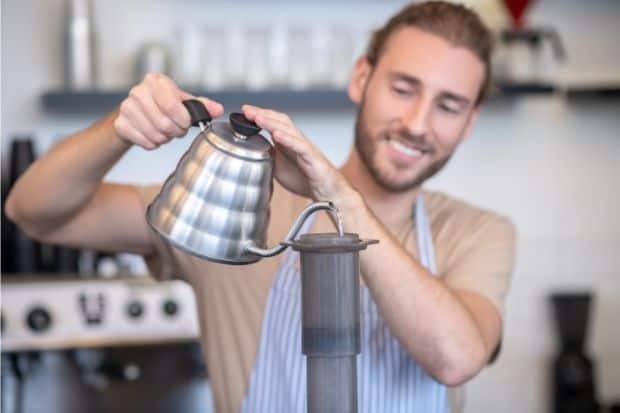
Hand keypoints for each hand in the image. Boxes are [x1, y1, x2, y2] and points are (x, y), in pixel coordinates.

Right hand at [114, 73, 223, 149]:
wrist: (138, 110)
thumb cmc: (163, 103)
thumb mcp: (183, 100)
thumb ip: (202, 106)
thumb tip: (218, 110)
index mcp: (156, 82)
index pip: (171, 106)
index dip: (183, 120)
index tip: (186, 123)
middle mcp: (138, 92)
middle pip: (164, 124)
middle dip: (175, 131)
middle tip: (176, 129)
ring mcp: (126, 108)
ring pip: (155, 135)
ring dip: (165, 138)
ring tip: (165, 131)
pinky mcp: (120, 124)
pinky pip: (144, 142)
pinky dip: (153, 144)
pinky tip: (153, 135)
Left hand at [242, 104, 356, 205]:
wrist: (325, 192)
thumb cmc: (304, 178)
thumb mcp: (277, 166)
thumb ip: (266, 155)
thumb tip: (249, 149)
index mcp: (287, 142)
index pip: (274, 122)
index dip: (260, 115)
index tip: (244, 111)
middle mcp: (296, 141)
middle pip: (280, 120)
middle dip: (263, 114)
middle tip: (247, 110)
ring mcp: (304, 147)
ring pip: (288, 130)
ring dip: (271, 123)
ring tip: (257, 118)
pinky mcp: (312, 157)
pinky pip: (300, 146)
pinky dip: (288, 139)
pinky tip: (277, 136)